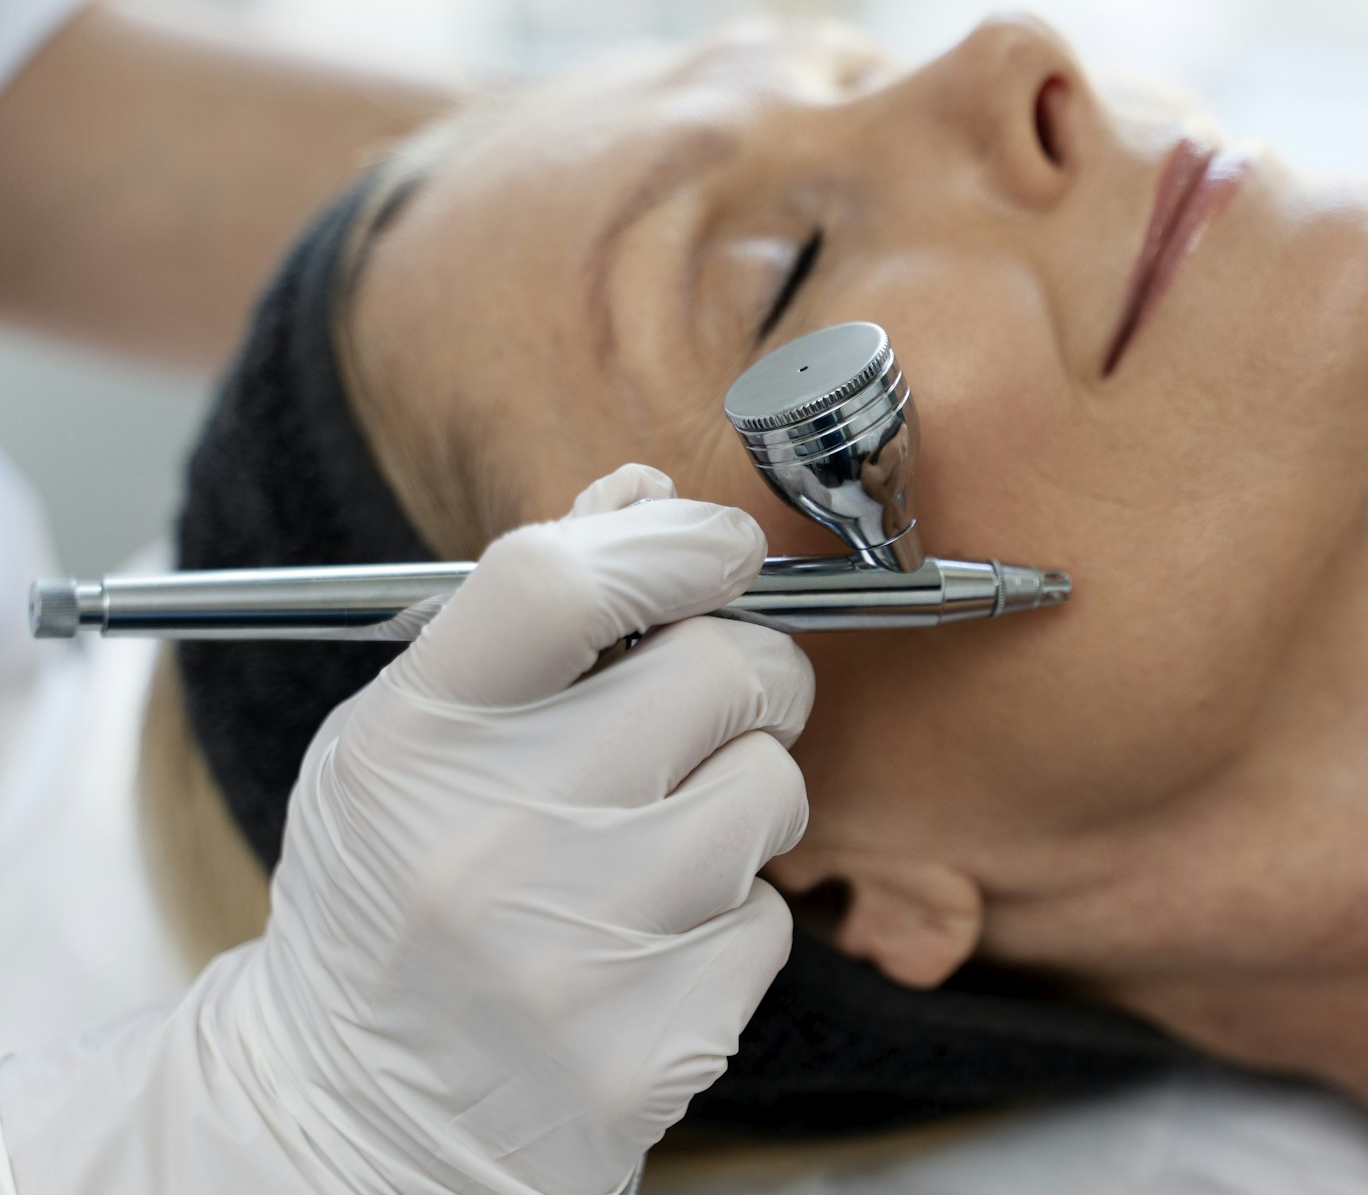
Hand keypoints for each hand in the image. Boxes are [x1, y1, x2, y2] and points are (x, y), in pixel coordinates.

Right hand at [0, 465, 811, 1193]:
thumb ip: (529, 612)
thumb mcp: (410, 741)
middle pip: (719, 668)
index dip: (672, 541)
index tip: (723, 547)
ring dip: (745, 795)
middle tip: (715, 701)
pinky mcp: (649, 1048)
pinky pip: (769, 922)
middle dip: (750, 669)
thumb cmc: (397, 894)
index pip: (560, 581)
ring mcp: (572, 954)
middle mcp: (486, 843)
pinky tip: (645, 945)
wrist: (356, 1116)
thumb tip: (647, 491)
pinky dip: (731, 919)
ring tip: (660, 840)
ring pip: (772, 788)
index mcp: (410, 744)